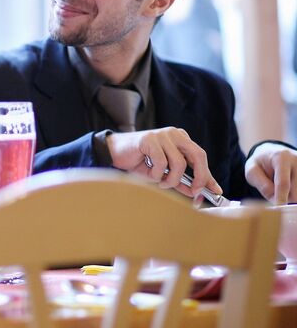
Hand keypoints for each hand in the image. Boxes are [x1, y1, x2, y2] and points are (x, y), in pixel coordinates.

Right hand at [106, 127, 221, 199]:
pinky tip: (148, 173)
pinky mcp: (150, 139)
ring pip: (179, 163)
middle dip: (199, 177)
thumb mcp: (163, 173)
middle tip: (194, 191)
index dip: (208, 175)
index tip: (215, 191)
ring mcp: (162, 135)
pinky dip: (156, 174)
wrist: (113, 153)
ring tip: (160, 182)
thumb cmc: (138, 162)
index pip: (200, 157)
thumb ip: (179, 180)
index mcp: (180, 140)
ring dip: (170, 179)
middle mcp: (174, 134)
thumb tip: (195, 193)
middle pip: (198, 155)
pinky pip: (161, 163)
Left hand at [245, 142, 296, 203]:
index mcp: (281, 158)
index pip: (283, 183)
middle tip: (274, 195)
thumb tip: (275, 200)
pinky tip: (288, 187)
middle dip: (286, 198)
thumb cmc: (260, 163)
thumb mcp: (252, 171)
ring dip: (290, 195)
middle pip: (295, 190)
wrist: (270, 152)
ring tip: (280, 186)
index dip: (281, 198)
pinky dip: (294, 192)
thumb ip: (262, 185)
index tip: (279, 208)